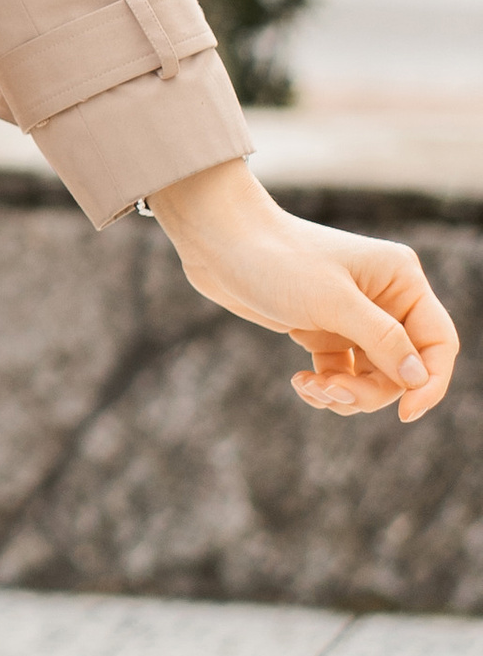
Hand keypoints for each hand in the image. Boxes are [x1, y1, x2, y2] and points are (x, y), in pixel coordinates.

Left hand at [147, 157, 461, 420]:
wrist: (218, 241)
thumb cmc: (277, 260)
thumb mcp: (332, 303)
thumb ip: (382, 340)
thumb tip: (419, 379)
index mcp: (401, 280)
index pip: (438, 343)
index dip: (431, 383)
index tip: (406, 414)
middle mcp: (385, 299)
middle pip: (402, 370)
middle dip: (369, 391)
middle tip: (330, 391)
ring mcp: (353, 317)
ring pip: (371, 378)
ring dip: (344, 393)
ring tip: (308, 388)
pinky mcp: (324, 330)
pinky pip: (342, 375)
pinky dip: (326, 387)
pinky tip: (299, 383)